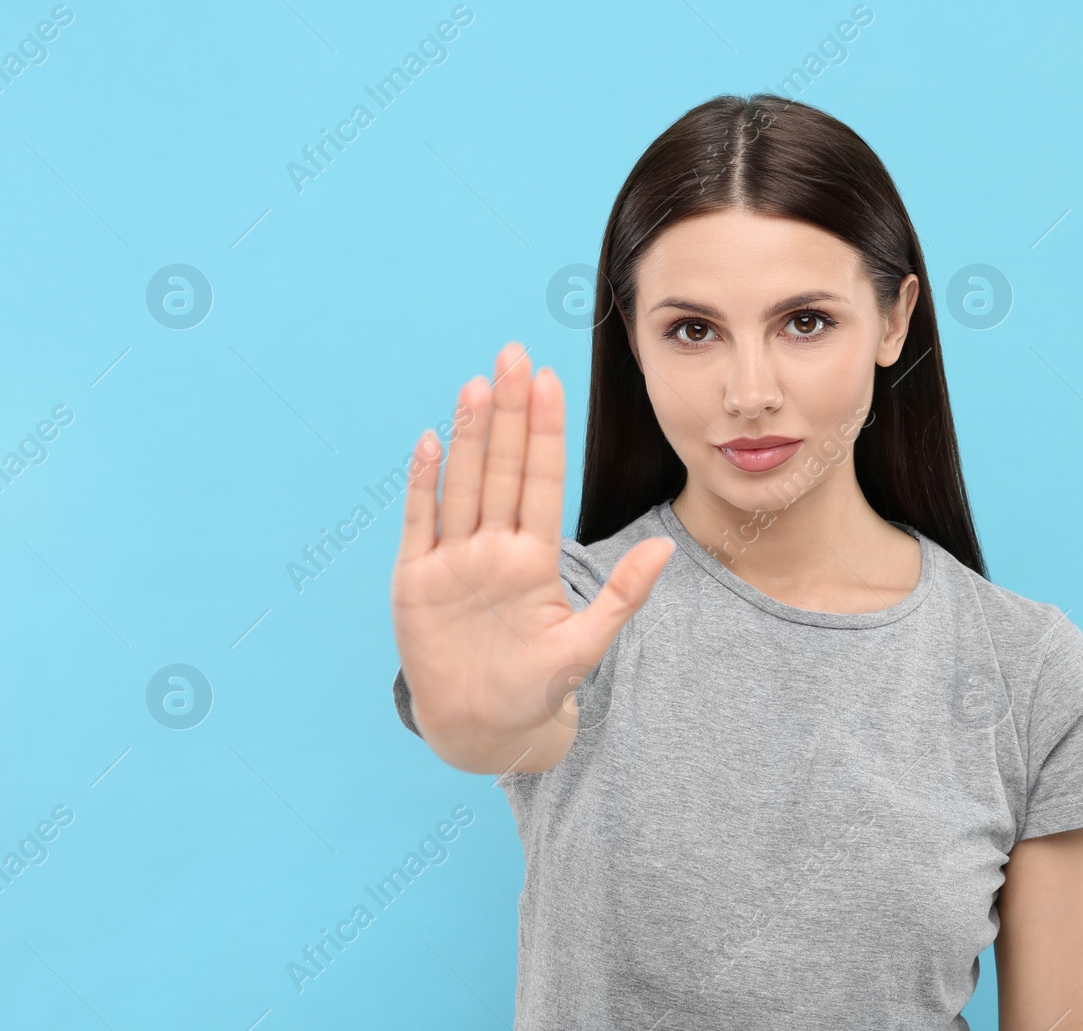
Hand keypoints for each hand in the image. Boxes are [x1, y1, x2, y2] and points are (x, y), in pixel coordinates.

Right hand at [389, 342, 675, 773]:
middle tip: (514, 355)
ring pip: (463, 485)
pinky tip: (427, 441)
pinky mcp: (416, 581)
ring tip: (477, 384)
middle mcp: (493, 548)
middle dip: (509, 414)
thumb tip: (666, 548)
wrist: (480, 727)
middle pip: (502, 469)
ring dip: (468, 436)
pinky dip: (422, 485)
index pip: (543, 482)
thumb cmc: (535, 686)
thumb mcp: (585, 646)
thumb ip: (622, 597)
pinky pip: (420, 523)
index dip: (545, 433)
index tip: (552, 382)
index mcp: (534, 558)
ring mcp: (453, 560)